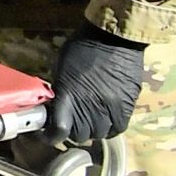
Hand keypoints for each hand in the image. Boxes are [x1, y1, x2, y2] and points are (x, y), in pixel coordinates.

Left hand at [48, 26, 145, 143]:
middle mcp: (90, 106)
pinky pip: (118, 129)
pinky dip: (110, 128)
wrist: (116, 39)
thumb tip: (57, 108)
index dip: (52, 136)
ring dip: (91, 129)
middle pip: (80, 135)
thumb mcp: (62, 68)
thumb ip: (61, 90)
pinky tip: (105, 120)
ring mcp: (111, 108)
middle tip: (71, 121)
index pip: (59, 129)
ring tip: (89, 119)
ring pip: (98, 134)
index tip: (48, 134)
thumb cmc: (83, 48)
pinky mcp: (127, 107)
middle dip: (72, 130)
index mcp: (69, 94)